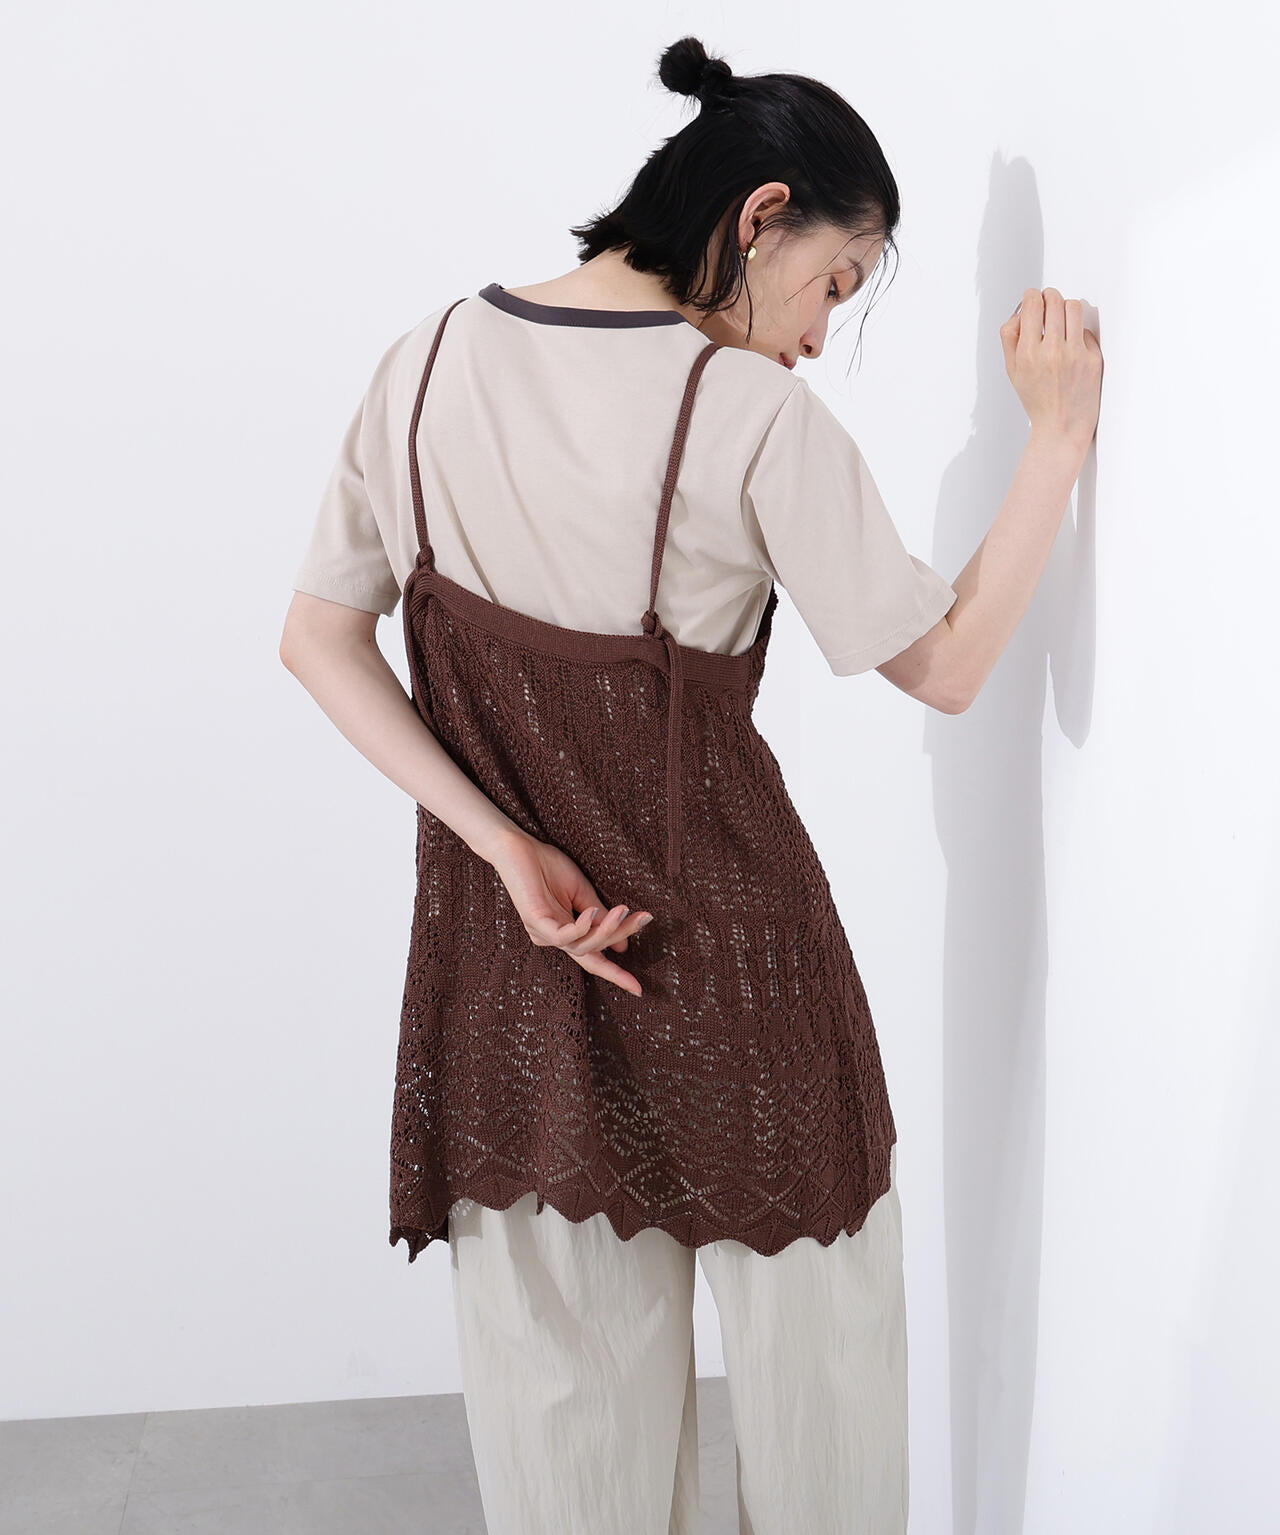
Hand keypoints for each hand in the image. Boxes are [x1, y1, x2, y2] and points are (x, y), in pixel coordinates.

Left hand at [487, 828, 654, 996]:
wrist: (517, 846)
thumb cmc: (547, 866)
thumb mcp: (582, 893)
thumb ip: (600, 918)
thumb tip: (621, 947)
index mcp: (564, 932)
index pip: (592, 958)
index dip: (615, 974)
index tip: (638, 988)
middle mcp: (553, 937)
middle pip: (592, 950)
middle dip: (621, 936)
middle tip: (644, 919)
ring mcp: (542, 932)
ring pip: (581, 946)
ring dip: (607, 930)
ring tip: (624, 910)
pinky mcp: (534, 921)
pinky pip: (562, 936)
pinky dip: (581, 927)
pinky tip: (593, 912)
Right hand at [1000, 287, 1102, 450]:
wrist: (1062, 427)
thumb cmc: (1038, 400)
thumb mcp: (1013, 371)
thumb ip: (1010, 338)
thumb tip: (1020, 311)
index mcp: (1028, 354)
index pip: (1032, 305)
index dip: (1032, 296)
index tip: (1033, 298)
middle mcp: (1052, 352)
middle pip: (1054, 300)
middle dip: (1049, 297)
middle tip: (1048, 304)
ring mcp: (1075, 355)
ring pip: (1073, 308)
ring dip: (1065, 308)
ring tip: (1061, 320)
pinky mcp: (1093, 359)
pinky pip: (1085, 330)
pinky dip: (1077, 334)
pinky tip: (1072, 347)